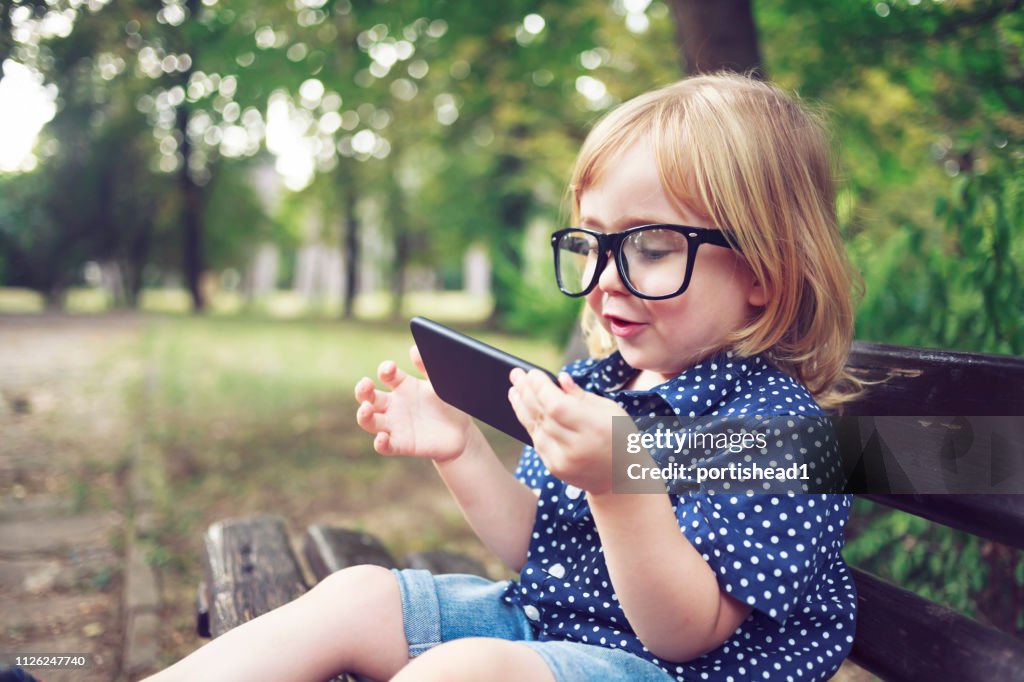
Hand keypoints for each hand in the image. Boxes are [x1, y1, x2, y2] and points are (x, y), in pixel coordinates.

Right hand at [355, 345, 472, 461]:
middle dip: (363, 390)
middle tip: (365, 383)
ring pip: (370, 421)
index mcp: (403, 386)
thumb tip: (414, 349)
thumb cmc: (448, 405)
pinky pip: (385, 446)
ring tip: (366, 409)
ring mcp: (395, 425)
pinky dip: (381, 443)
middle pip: (369, 397)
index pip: (387, 375)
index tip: (390, 368)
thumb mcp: (440, 385)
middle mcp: (394, 405)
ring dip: (363, 415)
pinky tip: (382, 438)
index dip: (385, 370)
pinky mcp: (401, 444)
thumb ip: (427, 368)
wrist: (462, 433)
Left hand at [508, 368, 628, 493]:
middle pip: (542, 415)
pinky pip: (536, 440)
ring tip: (514, 389)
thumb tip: (560, 378)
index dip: (541, 388)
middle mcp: (576, 446)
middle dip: (526, 391)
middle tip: (515, 374)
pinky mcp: (555, 468)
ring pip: (534, 427)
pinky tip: (523, 409)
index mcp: (594, 428)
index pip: (557, 405)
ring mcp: (563, 460)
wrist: (622, 480)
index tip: (531, 372)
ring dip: (521, 406)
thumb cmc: (619, 438)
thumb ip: (581, 395)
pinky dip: (529, 423)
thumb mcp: (609, 410)